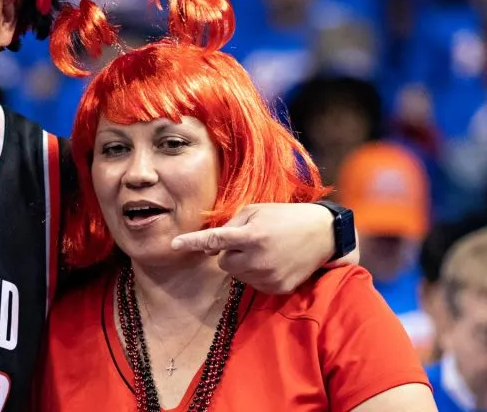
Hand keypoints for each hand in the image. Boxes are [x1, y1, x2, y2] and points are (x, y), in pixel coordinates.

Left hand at [170, 203, 334, 294]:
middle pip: (224, 262)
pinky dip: (257, 274)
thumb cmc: (284, 217)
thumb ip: (230, 225)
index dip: (192, 242)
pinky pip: (252, 284)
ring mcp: (269, 276)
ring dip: (244, 263)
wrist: (324, 234)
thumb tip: (209, 248)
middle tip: (250, 241)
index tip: (173, 244)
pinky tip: (274, 262)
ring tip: (266, 250)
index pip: (215, 240)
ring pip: (237, 274)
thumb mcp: (256, 211)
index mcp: (252, 235)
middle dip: (230, 253)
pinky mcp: (277, 289)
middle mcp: (259, 258)